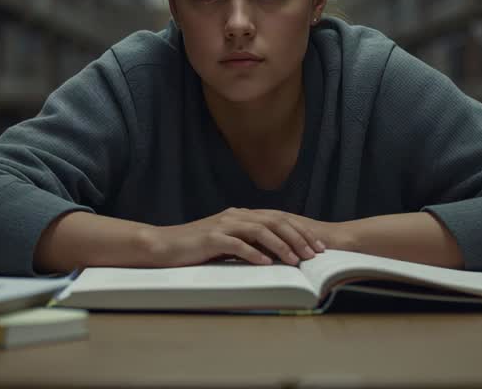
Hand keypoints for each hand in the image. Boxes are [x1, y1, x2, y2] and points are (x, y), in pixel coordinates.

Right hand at [139, 208, 331, 267]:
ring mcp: (223, 225)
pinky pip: (236, 244)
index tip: (318, 246)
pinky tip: (266, 265)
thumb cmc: (196, 247)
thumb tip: (273, 255)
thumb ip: (247, 243)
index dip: (300, 231)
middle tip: (315, 254)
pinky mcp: (211, 238)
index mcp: (241, 215)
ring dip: (281, 246)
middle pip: (274, 222)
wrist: (163, 245)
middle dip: (298, 237)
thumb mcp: (226, 243)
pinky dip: (253, 254)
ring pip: (260, 231)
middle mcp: (235, 216)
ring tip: (296, 261)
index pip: (278, 219)